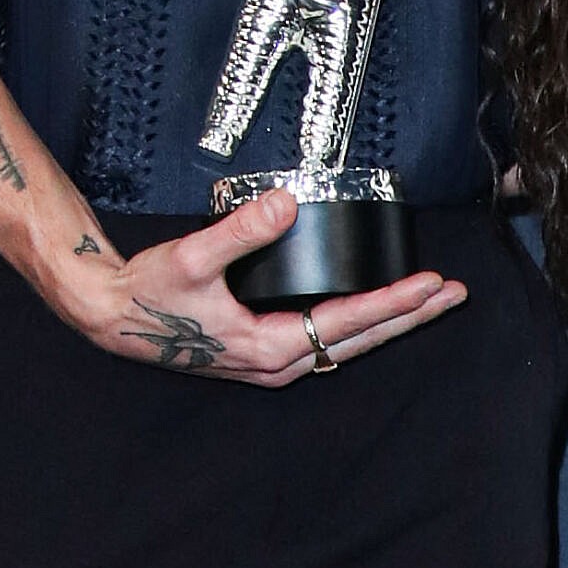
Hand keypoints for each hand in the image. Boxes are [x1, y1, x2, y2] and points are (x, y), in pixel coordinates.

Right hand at [73, 191, 466, 386]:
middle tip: (455, 294)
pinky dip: (360, 325)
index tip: (431, 284)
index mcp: (267, 346)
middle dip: (411, 316)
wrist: (112, 317)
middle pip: (361, 340)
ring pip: (348, 345)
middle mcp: (277, 364)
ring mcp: (272, 364)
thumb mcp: (190, 257)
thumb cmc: (148, 292)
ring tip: (430, 301)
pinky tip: (377, 311)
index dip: (394, 302)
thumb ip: (239, 231)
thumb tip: (285, 203)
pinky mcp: (264, 355)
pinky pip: (327, 341)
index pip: (348, 321)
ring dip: (390, 322)